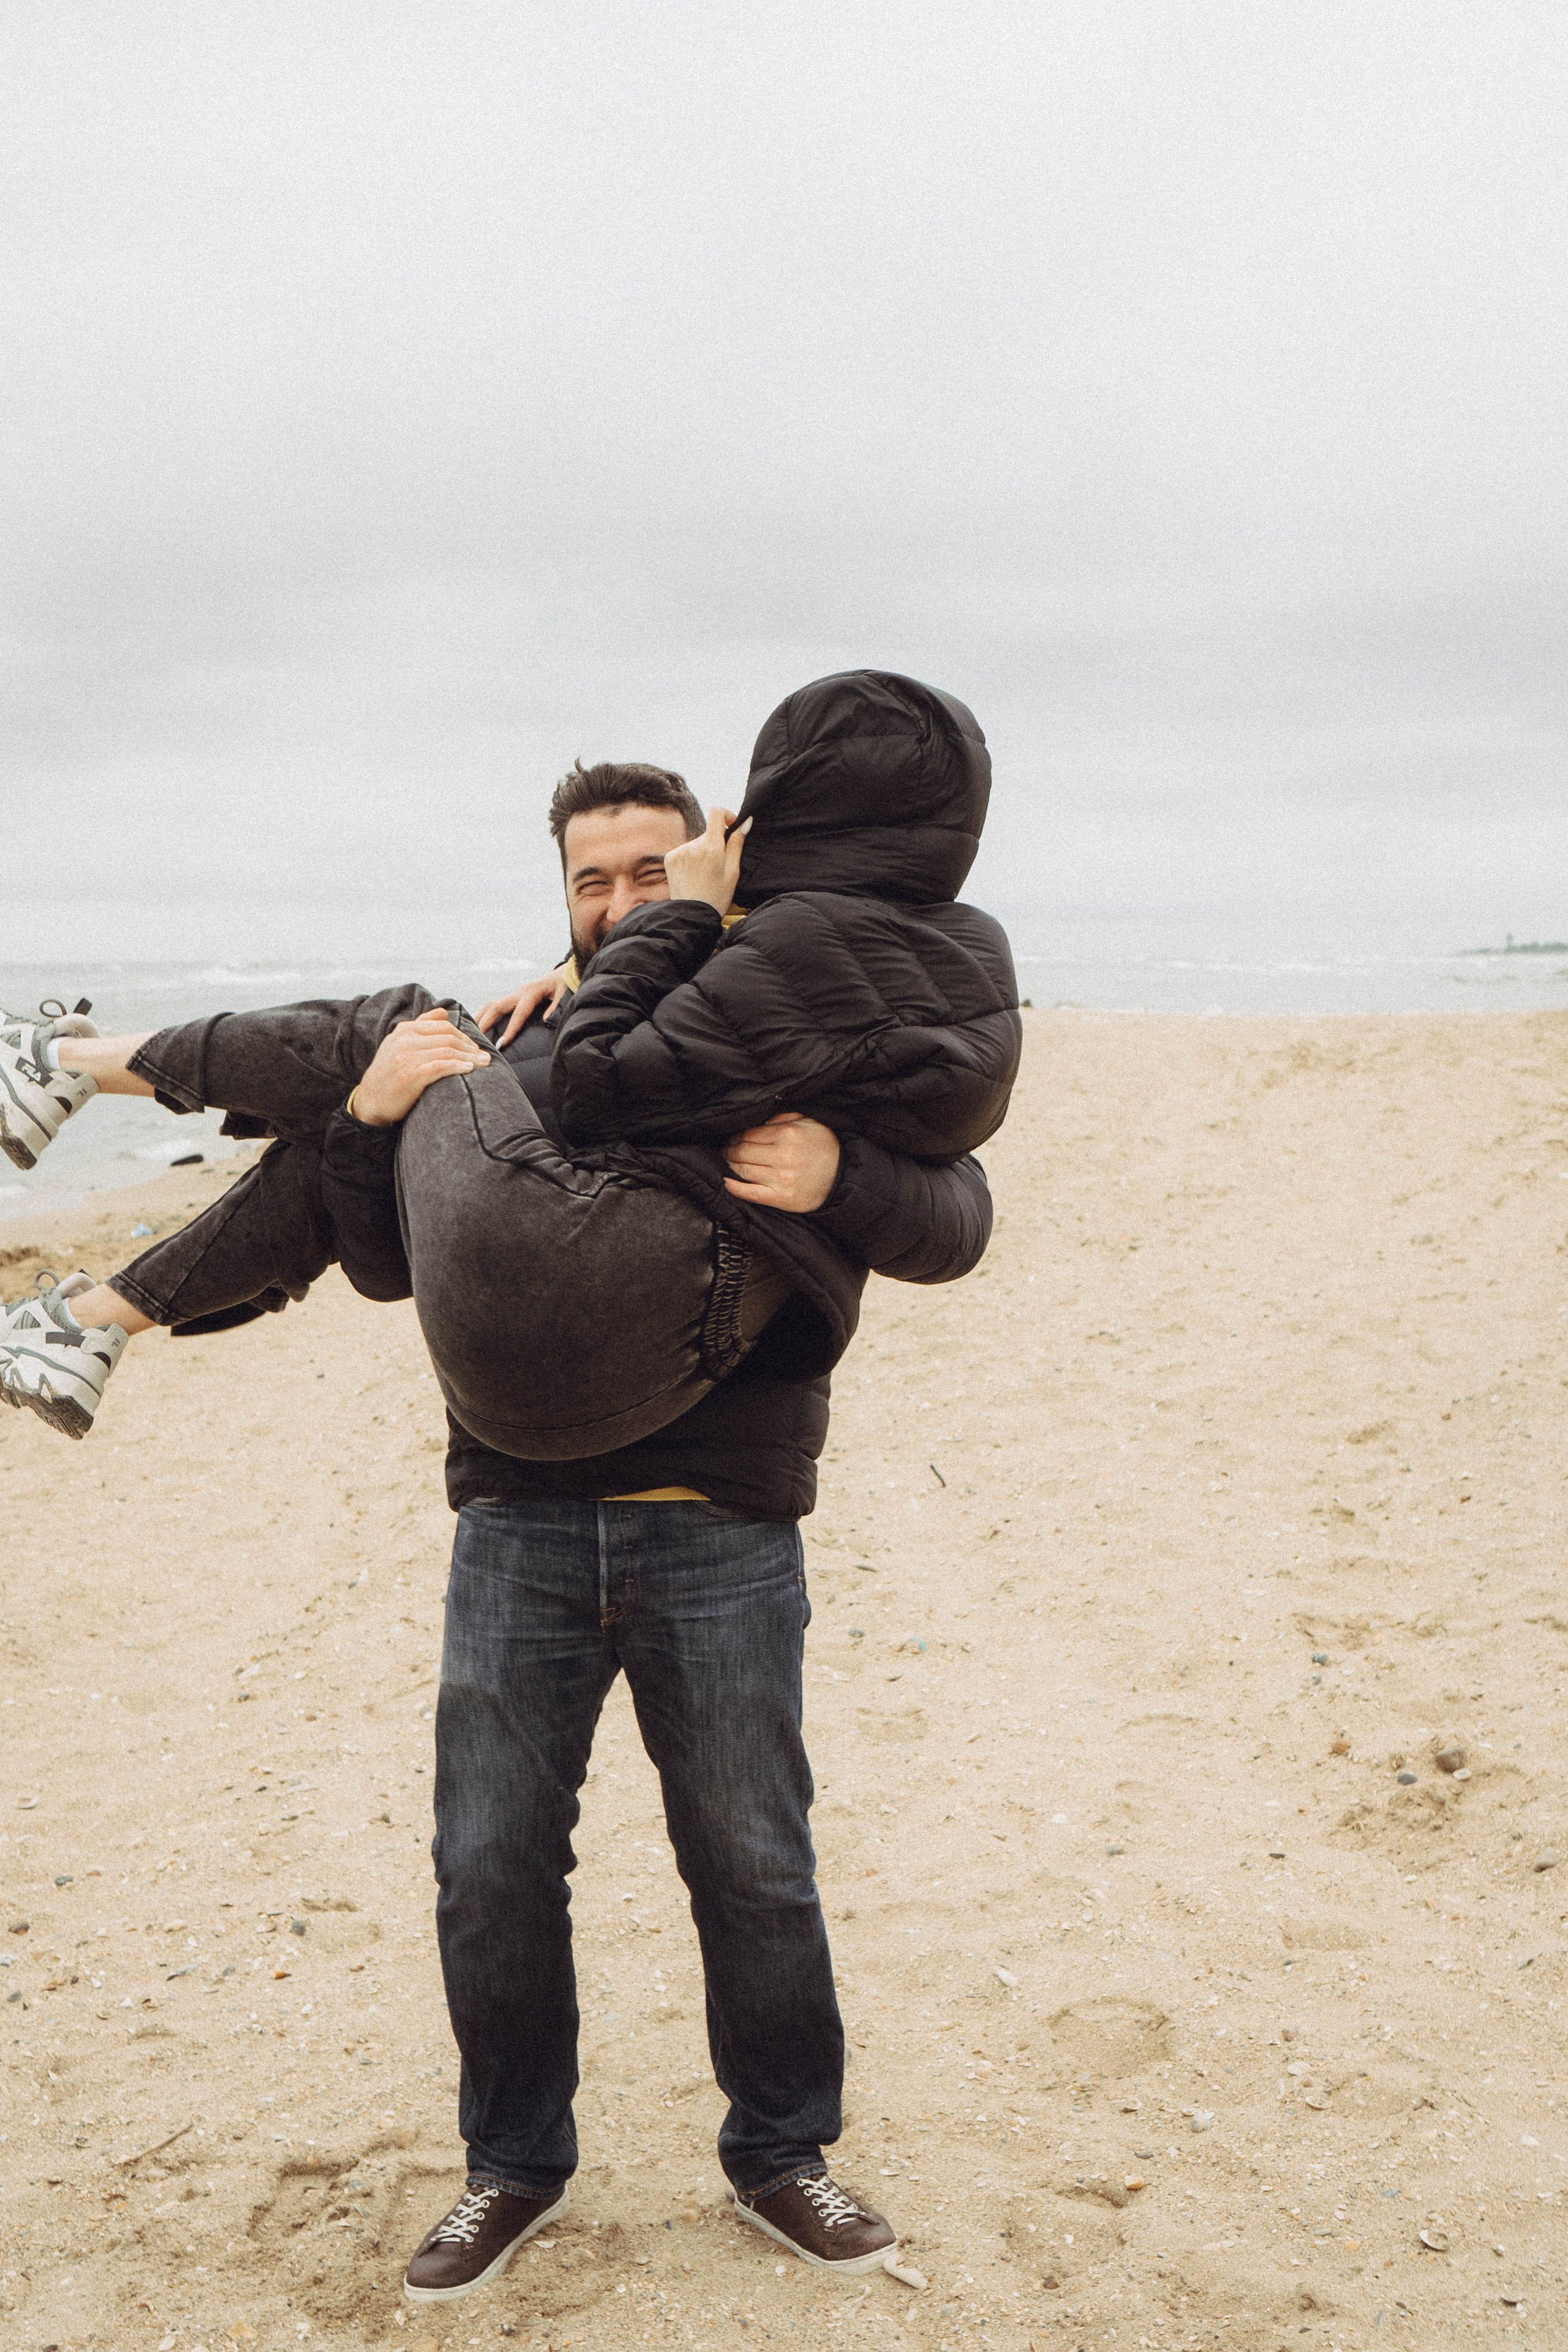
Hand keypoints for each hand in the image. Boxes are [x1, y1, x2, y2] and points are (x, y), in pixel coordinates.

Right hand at [350, 1008, 489, 1126]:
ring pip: (447, 1050)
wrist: (370, 1101)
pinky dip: (458, 1066)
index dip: (463, 1036)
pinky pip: (440, 1066)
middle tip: (485, 1057)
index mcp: (404, 1030)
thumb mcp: (399, 1044)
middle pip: (448, 1037)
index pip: (443, 1026)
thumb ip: (421, 1026)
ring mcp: (406, 1057)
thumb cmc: (389, 1074)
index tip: (476, 1047)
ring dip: (469, 1057)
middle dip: (470, 1047)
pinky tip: (469, 1069)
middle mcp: (405, 1040)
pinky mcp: (410, 1075)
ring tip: (483, 1064)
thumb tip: (443, 1012)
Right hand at [475, 968, 570, 1046]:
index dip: (509, 1030)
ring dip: (480, 1018)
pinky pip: (495, 1006)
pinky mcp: (514, 997)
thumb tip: (547, 1020)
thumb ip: (557, 1006)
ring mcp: (515, 993)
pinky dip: (485, 1015)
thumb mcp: (565, 993)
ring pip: (491, 1005)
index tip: (501, 1044)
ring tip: (468, 1033)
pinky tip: (477, 1026)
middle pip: (496, 1006)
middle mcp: (519, 992)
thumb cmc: (566, 983)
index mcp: (531, 992)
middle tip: (474, 1039)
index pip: (518, 1014)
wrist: (566, 971)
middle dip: (484, 1023)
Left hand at [664, 805, 750, 915]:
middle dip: (716, 843)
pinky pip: (685, 850)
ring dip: (703, 852)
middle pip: (708, 832)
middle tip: (719, 865)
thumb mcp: (733, 870)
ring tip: (705, 874)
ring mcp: (679, 851)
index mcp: (712, 847)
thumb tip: (745, 822)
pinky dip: (691, 859)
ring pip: (697, 843)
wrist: (692, 914)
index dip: (727, 815)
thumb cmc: (717, 895)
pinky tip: (693, 875)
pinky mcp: (670, 857)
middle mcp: (693, 845)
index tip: (731, 827)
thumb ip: (737, 843)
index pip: (716, 812)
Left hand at [723, 1112, 840, 1212]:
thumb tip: (758, 1122)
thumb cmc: (825, 1147)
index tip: (733, 1137)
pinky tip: (726, 1182)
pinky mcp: (782, 1198)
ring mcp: (781, 1179)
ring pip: (744, 1170)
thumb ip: (782, 1118)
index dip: (737, 1135)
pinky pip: (751, 1193)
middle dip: (730, 1149)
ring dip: (731, 1165)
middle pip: (743, 1151)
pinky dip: (735, 1188)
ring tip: (728, 1161)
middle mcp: (782, 1156)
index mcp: (788, 1135)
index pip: (750, 1133)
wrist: (844, 1176)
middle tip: (726, 1149)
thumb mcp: (809, 1122)